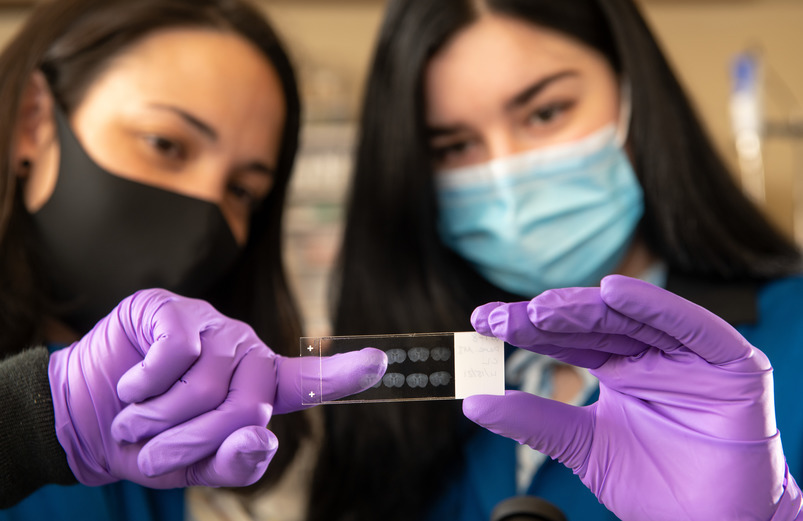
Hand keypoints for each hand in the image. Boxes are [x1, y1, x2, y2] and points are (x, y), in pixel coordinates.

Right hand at [49, 288, 385, 487]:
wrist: (87, 417)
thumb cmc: (150, 440)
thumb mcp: (193, 466)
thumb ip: (234, 462)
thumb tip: (265, 440)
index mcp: (256, 388)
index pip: (307, 380)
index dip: (343, 374)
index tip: (380, 363)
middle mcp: (244, 351)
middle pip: (247, 407)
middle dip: (191, 442)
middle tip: (155, 448)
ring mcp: (211, 326)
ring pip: (207, 383)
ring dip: (158, 419)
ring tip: (136, 419)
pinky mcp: (172, 310)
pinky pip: (177, 352)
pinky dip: (145, 384)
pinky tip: (131, 385)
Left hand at [463, 275, 802, 520]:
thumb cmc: (657, 485)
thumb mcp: (584, 447)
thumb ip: (536, 421)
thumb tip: (474, 403)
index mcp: (618, 368)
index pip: (567, 339)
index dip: (526, 328)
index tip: (481, 322)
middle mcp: (649, 354)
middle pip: (593, 324)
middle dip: (546, 317)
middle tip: (499, 317)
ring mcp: (687, 355)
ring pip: (633, 318)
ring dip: (588, 307)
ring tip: (544, 307)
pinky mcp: (730, 362)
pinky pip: (692, 327)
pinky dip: (655, 307)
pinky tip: (615, 293)